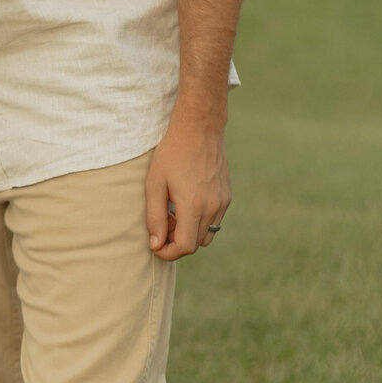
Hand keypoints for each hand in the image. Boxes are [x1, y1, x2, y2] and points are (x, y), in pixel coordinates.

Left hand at [144, 118, 229, 260]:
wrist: (200, 129)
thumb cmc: (172, 154)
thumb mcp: (155, 184)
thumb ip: (155, 217)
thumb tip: (156, 245)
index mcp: (193, 207)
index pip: (185, 247)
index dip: (168, 253)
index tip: (155, 245)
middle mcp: (212, 208)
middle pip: (196, 244)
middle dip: (176, 242)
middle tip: (162, 223)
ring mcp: (222, 203)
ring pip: (207, 235)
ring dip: (189, 233)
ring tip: (174, 213)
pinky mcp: (227, 197)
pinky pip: (214, 221)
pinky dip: (199, 222)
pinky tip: (186, 203)